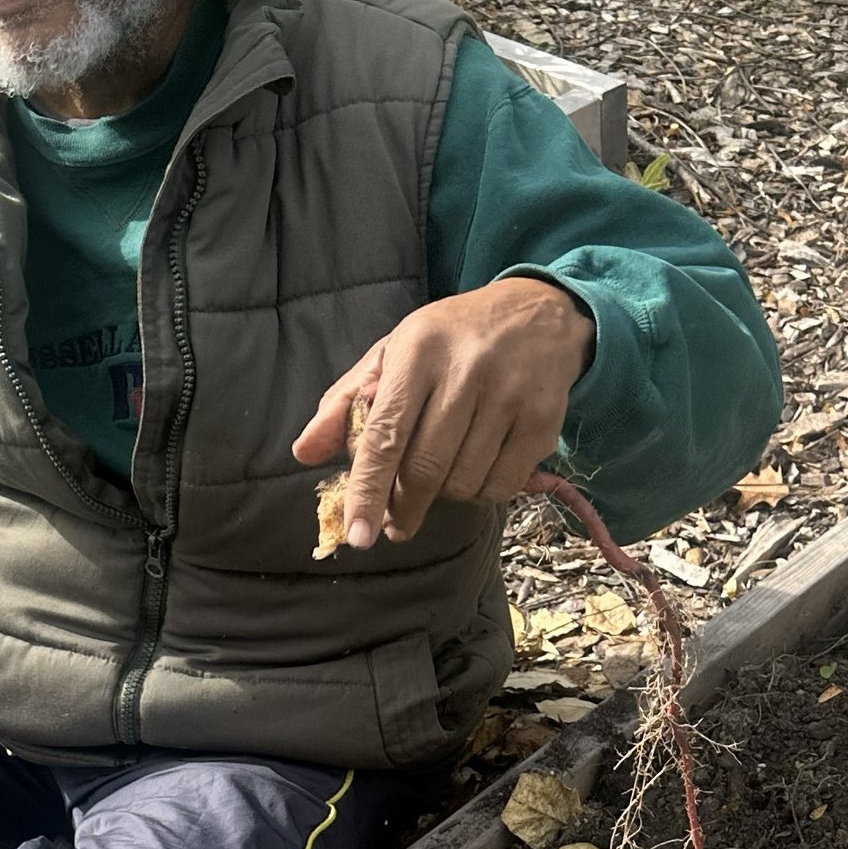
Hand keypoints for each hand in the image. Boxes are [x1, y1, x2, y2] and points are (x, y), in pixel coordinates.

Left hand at [292, 275, 595, 551]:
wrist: (538, 313)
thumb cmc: (452, 338)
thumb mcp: (395, 353)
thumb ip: (346, 402)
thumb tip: (304, 453)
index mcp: (419, 350)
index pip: (385, 433)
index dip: (368, 489)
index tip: (357, 535)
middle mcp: (466, 371)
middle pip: (425, 468)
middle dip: (404, 506)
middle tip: (395, 523)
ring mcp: (509, 396)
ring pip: (463, 483)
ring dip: (447, 493)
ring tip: (447, 467)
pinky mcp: (543, 420)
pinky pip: (502, 485)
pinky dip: (483, 490)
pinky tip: (480, 465)